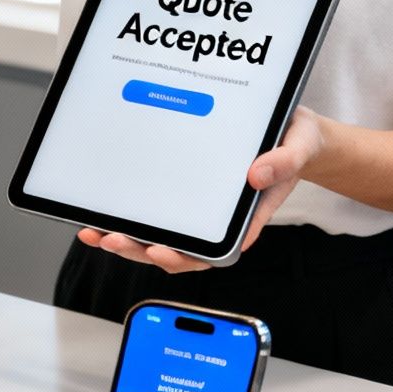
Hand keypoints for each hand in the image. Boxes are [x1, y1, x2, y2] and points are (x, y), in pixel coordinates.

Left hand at [78, 106, 325, 273]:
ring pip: (160, 236)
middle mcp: (217, 220)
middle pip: (176, 249)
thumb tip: (256, 175)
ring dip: (127, 240)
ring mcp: (199, 211)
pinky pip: (155, 214)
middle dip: (140, 250)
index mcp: (244, 218)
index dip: (184, 258)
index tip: (161, 252)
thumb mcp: (297, 147)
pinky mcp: (185, 195)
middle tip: (111, 239)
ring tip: (95, 233)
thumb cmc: (294, 144)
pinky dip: (128, 217)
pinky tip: (101, 214)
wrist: (293, 133)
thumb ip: (283, 162)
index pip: (211, 252)